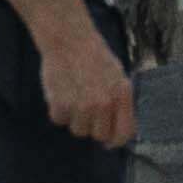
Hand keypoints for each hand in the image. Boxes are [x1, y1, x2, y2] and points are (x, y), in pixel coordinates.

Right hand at [41, 17, 136, 152]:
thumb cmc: (95, 57)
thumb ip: (120, 103)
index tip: (108, 142)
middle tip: (86, 109)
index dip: (115, 141)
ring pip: (77, 130)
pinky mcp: (60, 104)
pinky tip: (62, 92)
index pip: (124, 133)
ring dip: (74, 118)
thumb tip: (120, 130)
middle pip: (98, 135)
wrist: (70, 40)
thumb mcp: (118, 77)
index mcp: (122, 95)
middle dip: (92, 126)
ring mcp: (82, 105)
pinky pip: (59, 120)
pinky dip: (58, 110)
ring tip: (74, 96)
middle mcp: (104, 103)